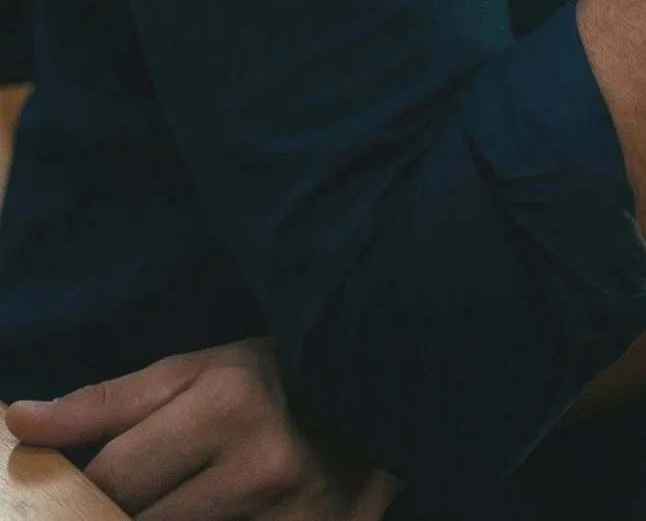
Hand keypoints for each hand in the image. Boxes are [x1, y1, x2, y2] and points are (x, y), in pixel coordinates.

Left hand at [4, 340, 399, 520]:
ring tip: (189, 498)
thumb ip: (106, 402)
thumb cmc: (274, 380)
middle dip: (120, 516)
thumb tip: (18, 420)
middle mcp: (258, 466)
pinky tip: (215, 512)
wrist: (379, 395)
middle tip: (145, 492)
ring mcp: (287, 518)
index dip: (87, 487)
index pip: (112, 478)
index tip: (90, 485)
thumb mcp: (195, 370)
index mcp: (225, 407)